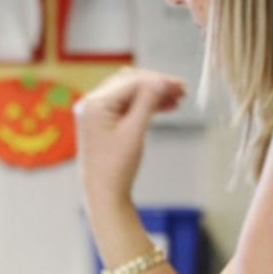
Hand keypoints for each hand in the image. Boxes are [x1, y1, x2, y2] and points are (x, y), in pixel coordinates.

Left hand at [74, 69, 185, 211]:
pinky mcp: (100, 123)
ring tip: (178, 100)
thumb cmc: (116, 166)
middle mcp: (90, 105)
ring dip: (152, 95)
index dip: (159, 81)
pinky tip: (165, 108)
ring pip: (129, 94)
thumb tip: (162, 80)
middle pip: (129, 84)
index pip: (131, 82)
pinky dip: (144, 106)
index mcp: (94, 104)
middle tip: (182, 90)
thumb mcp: (135, 130)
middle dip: (156, 85)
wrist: (104, 193)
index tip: (182, 85)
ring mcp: (94, 113)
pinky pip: (125, 106)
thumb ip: (148, 102)